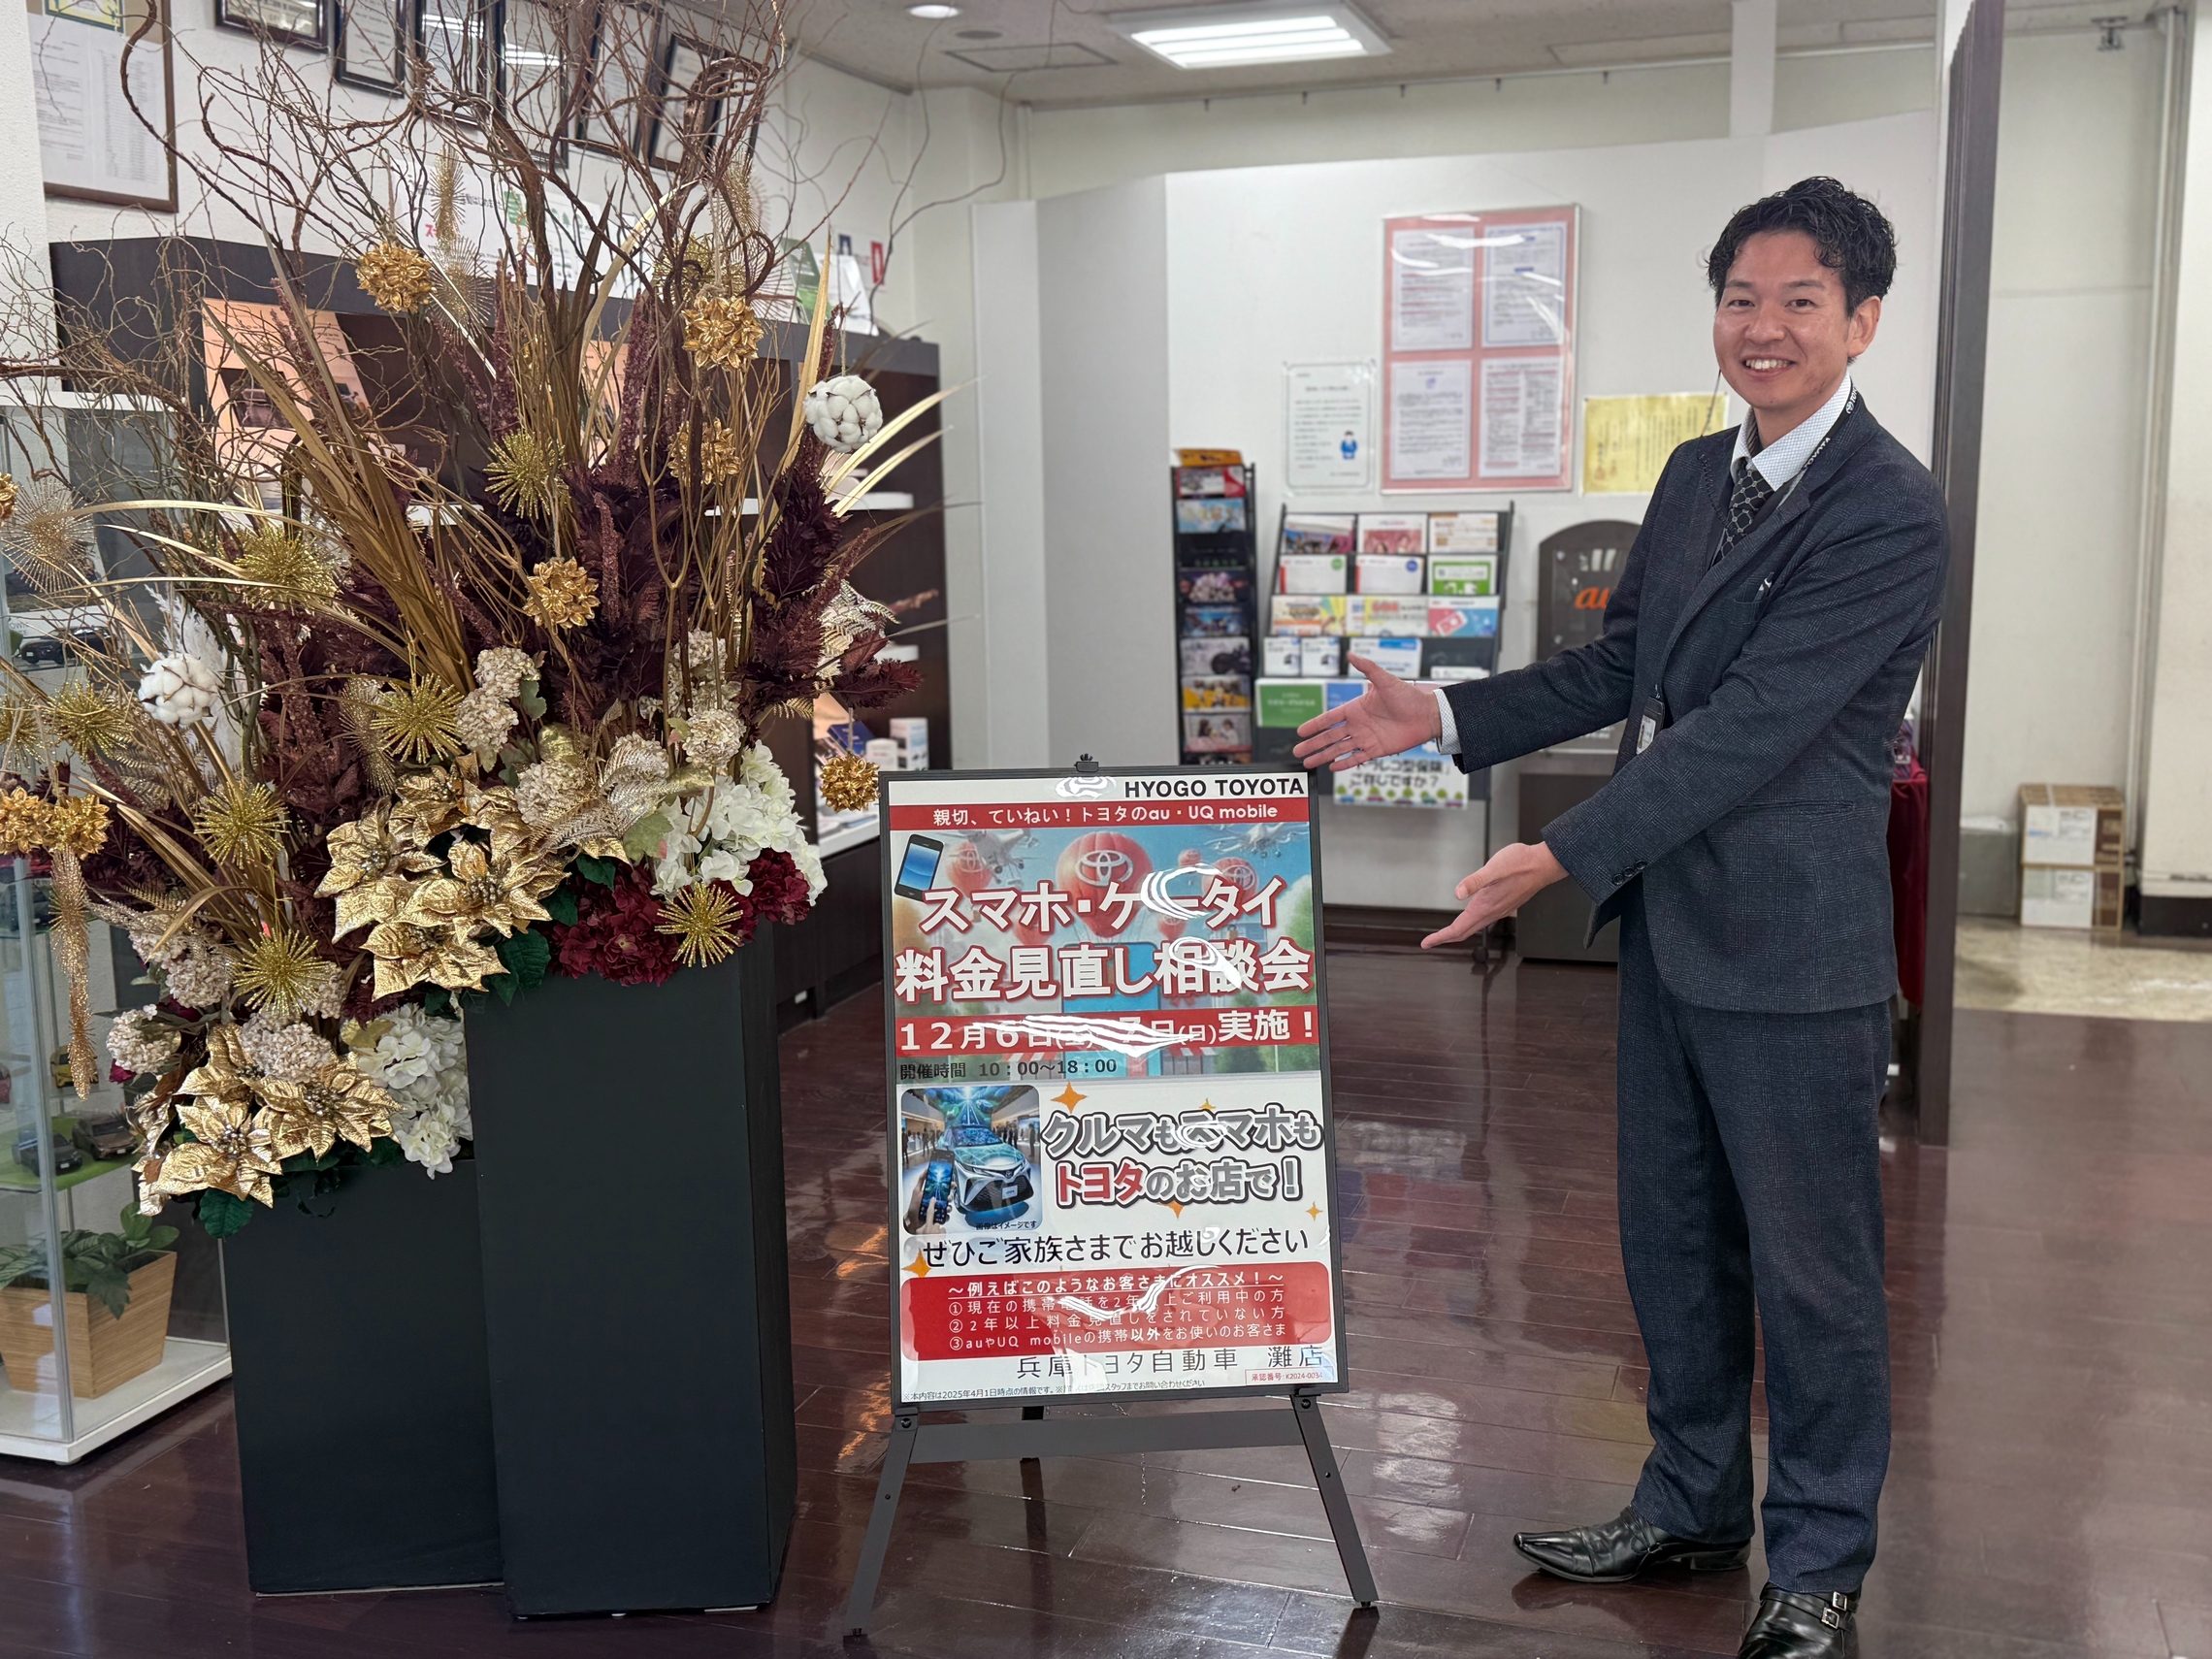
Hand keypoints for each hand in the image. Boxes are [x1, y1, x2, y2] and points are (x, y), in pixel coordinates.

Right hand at [1291, 655, 1439, 771]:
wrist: (1427, 714)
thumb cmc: (1408, 696)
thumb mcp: (1386, 680)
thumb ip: (1367, 668)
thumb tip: (1350, 654)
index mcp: (1356, 708)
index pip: (1330, 718)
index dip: (1315, 725)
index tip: (1301, 731)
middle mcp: (1358, 724)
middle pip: (1330, 737)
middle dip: (1313, 744)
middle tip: (1297, 751)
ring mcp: (1366, 738)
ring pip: (1339, 749)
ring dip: (1323, 756)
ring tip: (1308, 763)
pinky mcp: (1377, 750)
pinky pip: (1357, 758)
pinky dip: (1344, 763)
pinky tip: (1332, 767)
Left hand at [1421, 842, 1568, 947]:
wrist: (1545, 864)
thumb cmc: (1521, 864)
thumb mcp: (1494, 868)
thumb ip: (1475, 881)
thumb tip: (1458, 893)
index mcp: (1486, 905)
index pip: (1459, 928)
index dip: (1441, 937)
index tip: (1426, 942)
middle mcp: (1492, 911)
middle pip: (1465, 932)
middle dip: (1446, 938)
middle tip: (1430, 942)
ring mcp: (1499, 909)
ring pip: (1474, 927)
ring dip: (1458, 932)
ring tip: (1445, 933)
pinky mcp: (1504, 904)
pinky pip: (1483, 920)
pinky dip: (1470, 924)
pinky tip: (1469, 918)